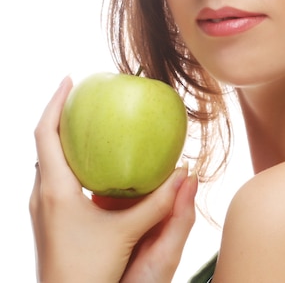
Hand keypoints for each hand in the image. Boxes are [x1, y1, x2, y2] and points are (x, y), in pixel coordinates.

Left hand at [30, 77, 196, 282]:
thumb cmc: (88, 271)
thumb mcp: (126, 232)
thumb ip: (158, 202)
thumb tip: (185, 171)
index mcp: (56, 189)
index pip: (45, 133)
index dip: (54, 102)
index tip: (70, 78)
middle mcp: (42, 194)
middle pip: (43, 142)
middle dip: (59, 114)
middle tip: (82, 95)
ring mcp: (42, 208)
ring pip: (48, 160)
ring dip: (62, 137)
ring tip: (85, 122)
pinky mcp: (49, 219)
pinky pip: (55, 176)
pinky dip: (68, 158)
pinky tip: (91, 163)